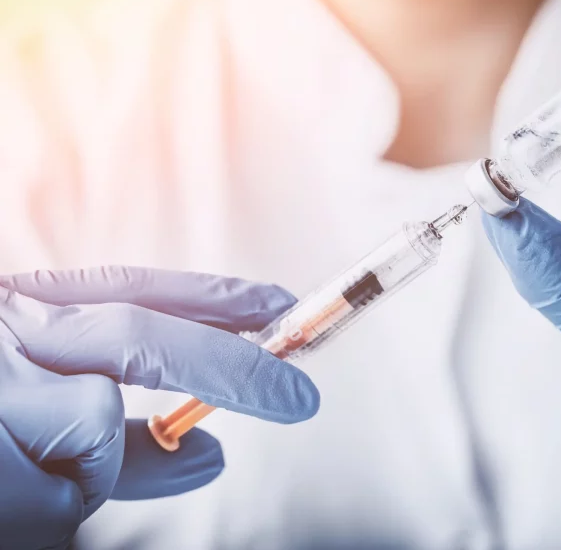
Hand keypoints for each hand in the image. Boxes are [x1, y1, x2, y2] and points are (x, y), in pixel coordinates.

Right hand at [0, 267, 317, 549]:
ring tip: (20, 471)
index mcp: (17, 312)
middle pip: (139, 335)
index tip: (280, 308)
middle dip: (230, 366)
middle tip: (300, 397)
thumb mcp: (31, 404)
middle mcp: (0, 333)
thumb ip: (127, 433)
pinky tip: (7, 486)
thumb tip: (215, 454)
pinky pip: (61, 498)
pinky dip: (50, 505)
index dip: (213, 297)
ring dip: (88, 466)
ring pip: (96, 428)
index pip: (133, 286)